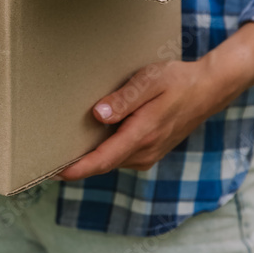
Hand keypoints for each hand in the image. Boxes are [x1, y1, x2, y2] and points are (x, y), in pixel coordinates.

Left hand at [57, 22, 253, 180]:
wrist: (208, 89)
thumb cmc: (177, 80)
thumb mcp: (149, 81)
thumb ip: (124, 99)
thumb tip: (98, 114)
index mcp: (143, 134)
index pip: (104, 158)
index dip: (78, 168)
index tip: (56, 172)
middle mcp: (146, 150)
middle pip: (104, 164)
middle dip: (76, 166)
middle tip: (45, 162)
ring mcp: (149, 153)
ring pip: (112, 162)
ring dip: (89, 161)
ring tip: (60, 152)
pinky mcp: (150, 150)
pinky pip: (121, 157)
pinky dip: (103, 155)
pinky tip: (88, 144)